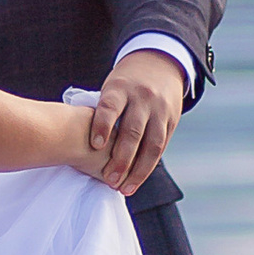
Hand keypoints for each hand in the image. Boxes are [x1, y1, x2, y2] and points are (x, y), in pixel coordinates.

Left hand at [88, 51, 186, 194]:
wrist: (159, 65)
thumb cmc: (123, 85)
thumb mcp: (112, 87)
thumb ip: (102, 112)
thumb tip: (81, 143)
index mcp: (121, 87)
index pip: (111, 106)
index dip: (102, 125)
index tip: (95, 145)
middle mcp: (142, 97)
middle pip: (133, 131)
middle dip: (121, 159)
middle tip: (109, 180)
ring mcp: (160, 109)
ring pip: (152, 144)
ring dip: (138, 170)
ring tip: (125, 189)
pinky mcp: (172, 120)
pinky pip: (161, 146)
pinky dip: (149, 165)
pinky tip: (137, 180)